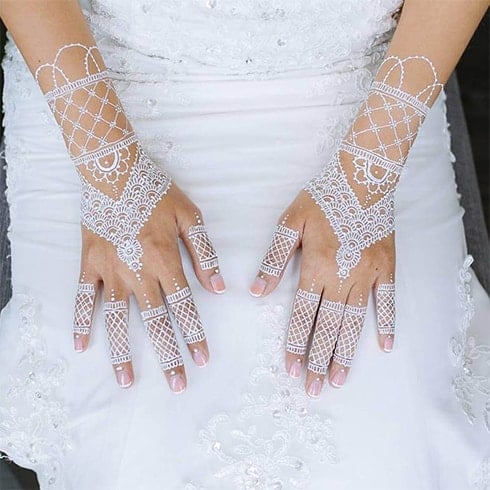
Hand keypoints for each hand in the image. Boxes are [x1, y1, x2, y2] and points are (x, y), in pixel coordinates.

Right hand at [73, 181, 224, 392]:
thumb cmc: (155, 192)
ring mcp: (110, 270)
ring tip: (126, 381)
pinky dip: (81, 321)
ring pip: (118, 318)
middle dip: (168, 355)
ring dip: (122, 351)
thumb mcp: (190, 216)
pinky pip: (84, 297)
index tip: (202, 359)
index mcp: (165, 260)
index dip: (195, 334)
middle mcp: (138, 272)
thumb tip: (219, 286)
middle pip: (156, 321)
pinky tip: (80, 345)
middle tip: (177, 384)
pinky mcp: (89, 264)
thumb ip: (204, 253)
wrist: (115, 171)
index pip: (184, 306)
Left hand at [250, 154, 395, 397]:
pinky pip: (388, 301)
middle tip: (312, 388)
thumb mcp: (290, 222)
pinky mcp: (387, 268)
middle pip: (328, 326)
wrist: (361, 177)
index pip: (302, 314)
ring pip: (354, 321)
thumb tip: (255, 290)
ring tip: (338, 379)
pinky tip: (385, 346)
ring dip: (345, 352)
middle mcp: (343, 277)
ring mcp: (368, 275)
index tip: (289, 368)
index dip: (294, 342)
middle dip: (317, 359)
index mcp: (316, 267)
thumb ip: (274, 259)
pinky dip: (387, 323)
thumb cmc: (322, 198)